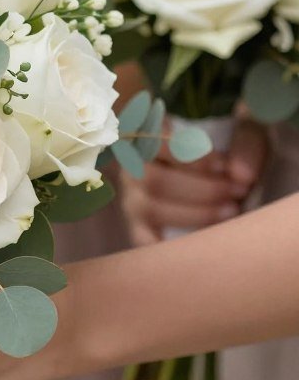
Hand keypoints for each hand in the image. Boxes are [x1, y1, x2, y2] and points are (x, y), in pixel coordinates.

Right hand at [122, 120, 267, 245]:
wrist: (222, 177)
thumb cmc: (228, 150)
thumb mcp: (243, 135)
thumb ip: (246, 147)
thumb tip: (241, 176)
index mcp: (150, 137)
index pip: (152, 142)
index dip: (185, 156)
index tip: (222, 166)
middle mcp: (133, 167)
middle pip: (152, 179)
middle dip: (200, 189)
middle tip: (237, 192)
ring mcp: (133, 199)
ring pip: (150, 208)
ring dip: (195, 213)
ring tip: (230, 212)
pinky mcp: (139, 228)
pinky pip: (144, 240)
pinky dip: (170, 244)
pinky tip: (203, 242)